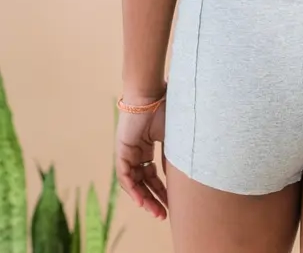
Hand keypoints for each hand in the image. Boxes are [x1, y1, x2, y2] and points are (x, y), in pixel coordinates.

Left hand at [115, 100, 167, 219]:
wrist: (152, 94)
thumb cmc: (165, 108)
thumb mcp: (171, 137)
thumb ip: (170, 156)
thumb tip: (174, 177)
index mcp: (147, 146)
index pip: (153, 175)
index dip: (161, 190)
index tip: (171, 203)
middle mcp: (136, 151)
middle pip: (143, 182)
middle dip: (153, 199)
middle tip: (162, 214)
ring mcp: (128, 151)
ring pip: (133, 182)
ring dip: (144, 198)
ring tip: (155, 212)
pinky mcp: (121, 150)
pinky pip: (124, 175)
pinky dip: (132, 189)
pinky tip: (141, 200)